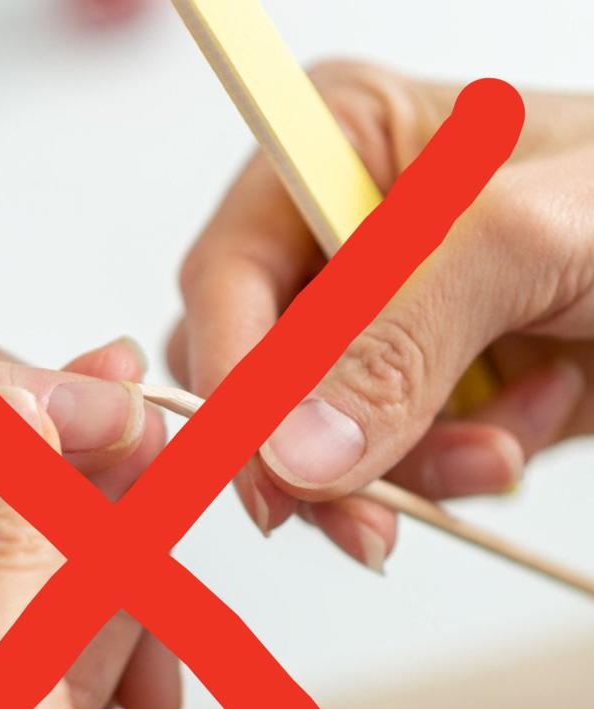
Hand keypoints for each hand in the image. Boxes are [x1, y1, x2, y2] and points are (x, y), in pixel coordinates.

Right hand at [174, 62, 592, 570]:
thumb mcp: (527, 241)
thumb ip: (397, 334)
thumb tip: (290, 449)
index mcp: (337, 149)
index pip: (227, 278)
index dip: (235, 380)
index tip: (268, 471)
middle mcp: (339, 236)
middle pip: (257, 373)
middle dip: (324, 449)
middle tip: (376, 514)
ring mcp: (377, 319)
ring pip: (315, 436)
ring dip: (406, 469)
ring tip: (500, 450)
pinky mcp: (418, 384)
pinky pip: (385, 463)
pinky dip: (451, 471)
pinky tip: (522, 427)